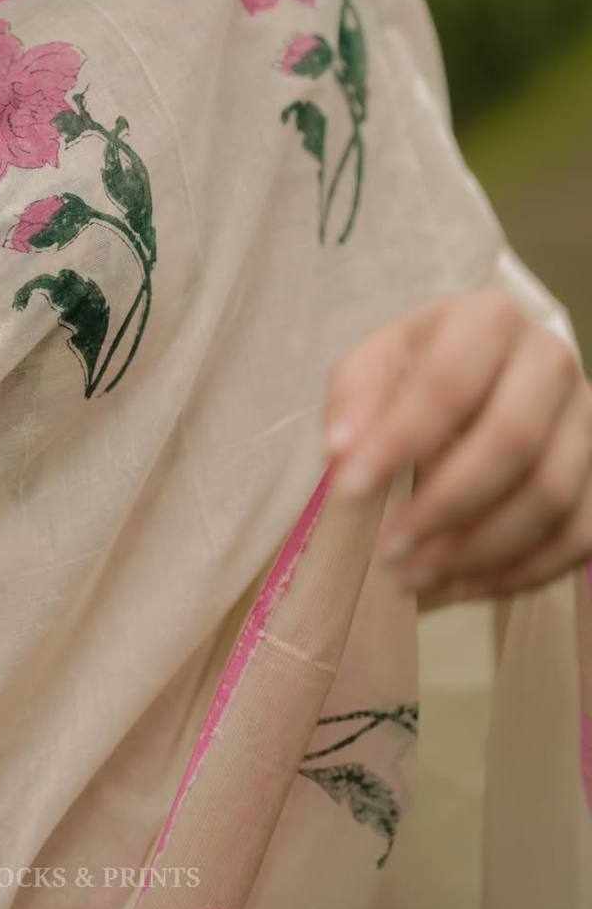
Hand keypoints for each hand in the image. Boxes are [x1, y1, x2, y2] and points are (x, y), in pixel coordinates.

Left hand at [322, 288, 591, 602]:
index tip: (349, 489)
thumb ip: (354, 401)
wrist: (477, 381)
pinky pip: (578, 537)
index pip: (448, 382)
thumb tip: (342, 451)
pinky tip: (457, 588)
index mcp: (489, 320)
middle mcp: (551, 362)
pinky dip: (516, 573)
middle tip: (388, 550)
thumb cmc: (414, 374)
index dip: (399, 440)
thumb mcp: (372, 367)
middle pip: (514, 441)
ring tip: (412, 578)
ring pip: (551, 497)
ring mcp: (587, 421)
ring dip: (478, 550)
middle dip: (445, 505)